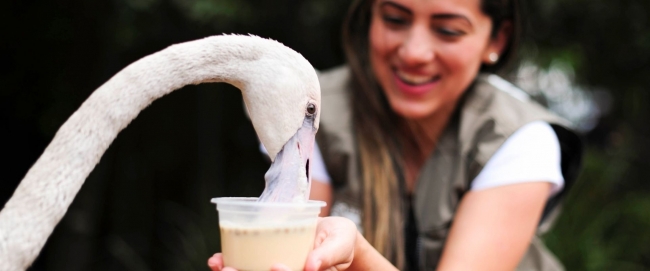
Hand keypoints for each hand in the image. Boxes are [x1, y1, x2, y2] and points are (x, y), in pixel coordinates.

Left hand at [207, 217, 357, 270]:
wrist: (333, 236)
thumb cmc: (339, 238)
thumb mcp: (341, 242)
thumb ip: (329, 254)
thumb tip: (311, 266)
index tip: (276, 266)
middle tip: (229, 270)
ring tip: (219, 265)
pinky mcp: (264, 265)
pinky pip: (245, 268)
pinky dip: (228, 265)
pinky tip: (216, 260)